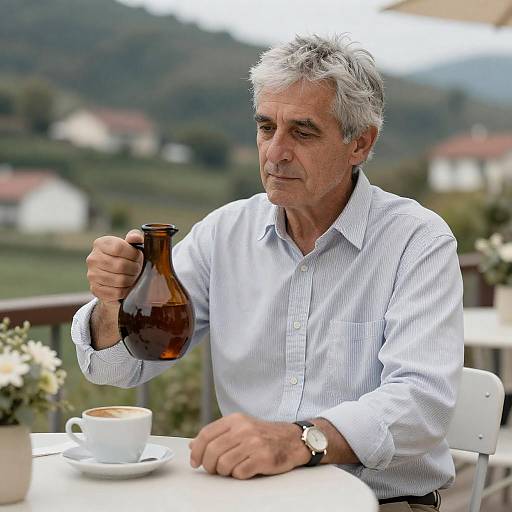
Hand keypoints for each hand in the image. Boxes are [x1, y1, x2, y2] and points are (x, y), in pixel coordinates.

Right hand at [86, 229, 143, 303]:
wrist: (117, 276)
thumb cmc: (127, 257)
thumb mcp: (132, 244)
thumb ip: (135, 237)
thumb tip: (135, 238)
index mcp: (101, 243)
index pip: (119, 248)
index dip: (133, 254)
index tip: (139, 257)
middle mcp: (93, 258)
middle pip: (120, 265)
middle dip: (134, 268)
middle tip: (138, 269)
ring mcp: (92, 275)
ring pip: (119, 280)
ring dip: (131, 279)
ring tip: (133, 276)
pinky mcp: (95, 289)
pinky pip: (116, 292)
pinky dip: (126, 290)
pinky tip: (127, 286)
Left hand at [188, 413, 309, 479]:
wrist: (291, 439)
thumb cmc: (262, 435)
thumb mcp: (240, 427)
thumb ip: (217, 435)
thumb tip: (192, 445)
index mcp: (235, 419)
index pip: (206, 434)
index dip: (196, 451)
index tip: (195, 462)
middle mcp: (243, 429)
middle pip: (212, 451)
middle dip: (209, 465)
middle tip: (214, 469)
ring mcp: (254, 443)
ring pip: (224, 464)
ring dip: (224, 471)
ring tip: (231, 468)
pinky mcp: (263, 458)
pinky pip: (239, 473)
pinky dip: (239, 475)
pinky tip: (245, 469)